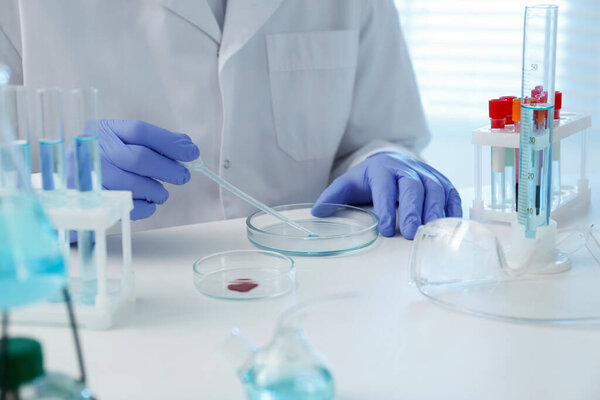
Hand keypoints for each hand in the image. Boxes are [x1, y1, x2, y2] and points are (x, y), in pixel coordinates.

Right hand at [67, 120, 198, 219]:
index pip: (141, 131)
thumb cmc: (102, 166)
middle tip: (183, 176)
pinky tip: (148, 203)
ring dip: (157, 190)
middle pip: (140, 158)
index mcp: (102, 130)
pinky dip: (145, 206)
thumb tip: (186, 145)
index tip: (192, 152)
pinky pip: (127, 206)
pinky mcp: (91, 202)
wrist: (64, 194)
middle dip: (168, 169)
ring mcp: (88, 177)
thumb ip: (151, 144)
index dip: (170, 142)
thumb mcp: (120, 146)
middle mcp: (93, 150)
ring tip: (161, 193)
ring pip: (134, 184)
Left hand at [311, 153, 461, 238]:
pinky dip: (453, 208)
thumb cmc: (369, 178)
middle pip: (414, 187)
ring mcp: (427, 173)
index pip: (386, 188)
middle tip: (411, 232)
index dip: (387, 207)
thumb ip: (333, 197)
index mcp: (382, 169)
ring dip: (434, 211)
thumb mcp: (348, 184)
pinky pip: (451, 193)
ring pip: (436, 189)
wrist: (391, 161)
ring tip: (430, 232)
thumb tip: (317, 212)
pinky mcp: (441, 181)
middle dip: (413, 209)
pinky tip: (449, 226)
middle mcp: (407, 168)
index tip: (386, 229)